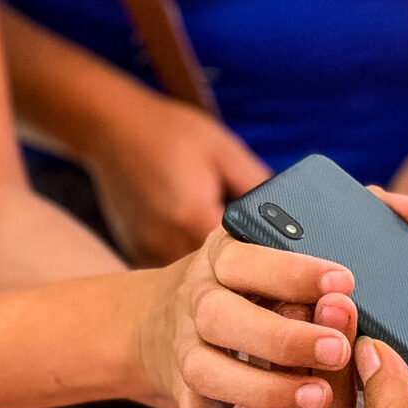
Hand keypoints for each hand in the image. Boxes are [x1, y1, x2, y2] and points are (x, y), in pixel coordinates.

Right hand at [86, 95, 269, 266]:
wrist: (111, 126)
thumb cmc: (172, 132)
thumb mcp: (225, 152)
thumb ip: (260, 185)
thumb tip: (297, 218)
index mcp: (193, 217)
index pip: (243, 261)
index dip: (269, 268)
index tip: (287, 270)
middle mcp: (166, 242)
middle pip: (218, 279)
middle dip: (244, 276)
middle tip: (270, 272)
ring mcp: (146, 252)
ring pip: (194, 281)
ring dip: (216, 276)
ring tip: (239, 266)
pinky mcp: (136, 253)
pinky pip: (172, 274)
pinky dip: (190, 271)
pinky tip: (203, 256)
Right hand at [136, 227, 355, 407]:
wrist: (160, 319)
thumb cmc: (251, 277)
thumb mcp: (280, 238)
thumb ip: (351, 220)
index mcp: (223, 259)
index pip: (248, 261)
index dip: (293, 272)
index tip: (343, 280)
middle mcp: (198, 306)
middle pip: (223, 319)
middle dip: (282, 336)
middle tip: (337, 345)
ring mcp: (188, 358)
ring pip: (210, 376)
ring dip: (264, 390)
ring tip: (319, 396)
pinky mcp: (188, 405)